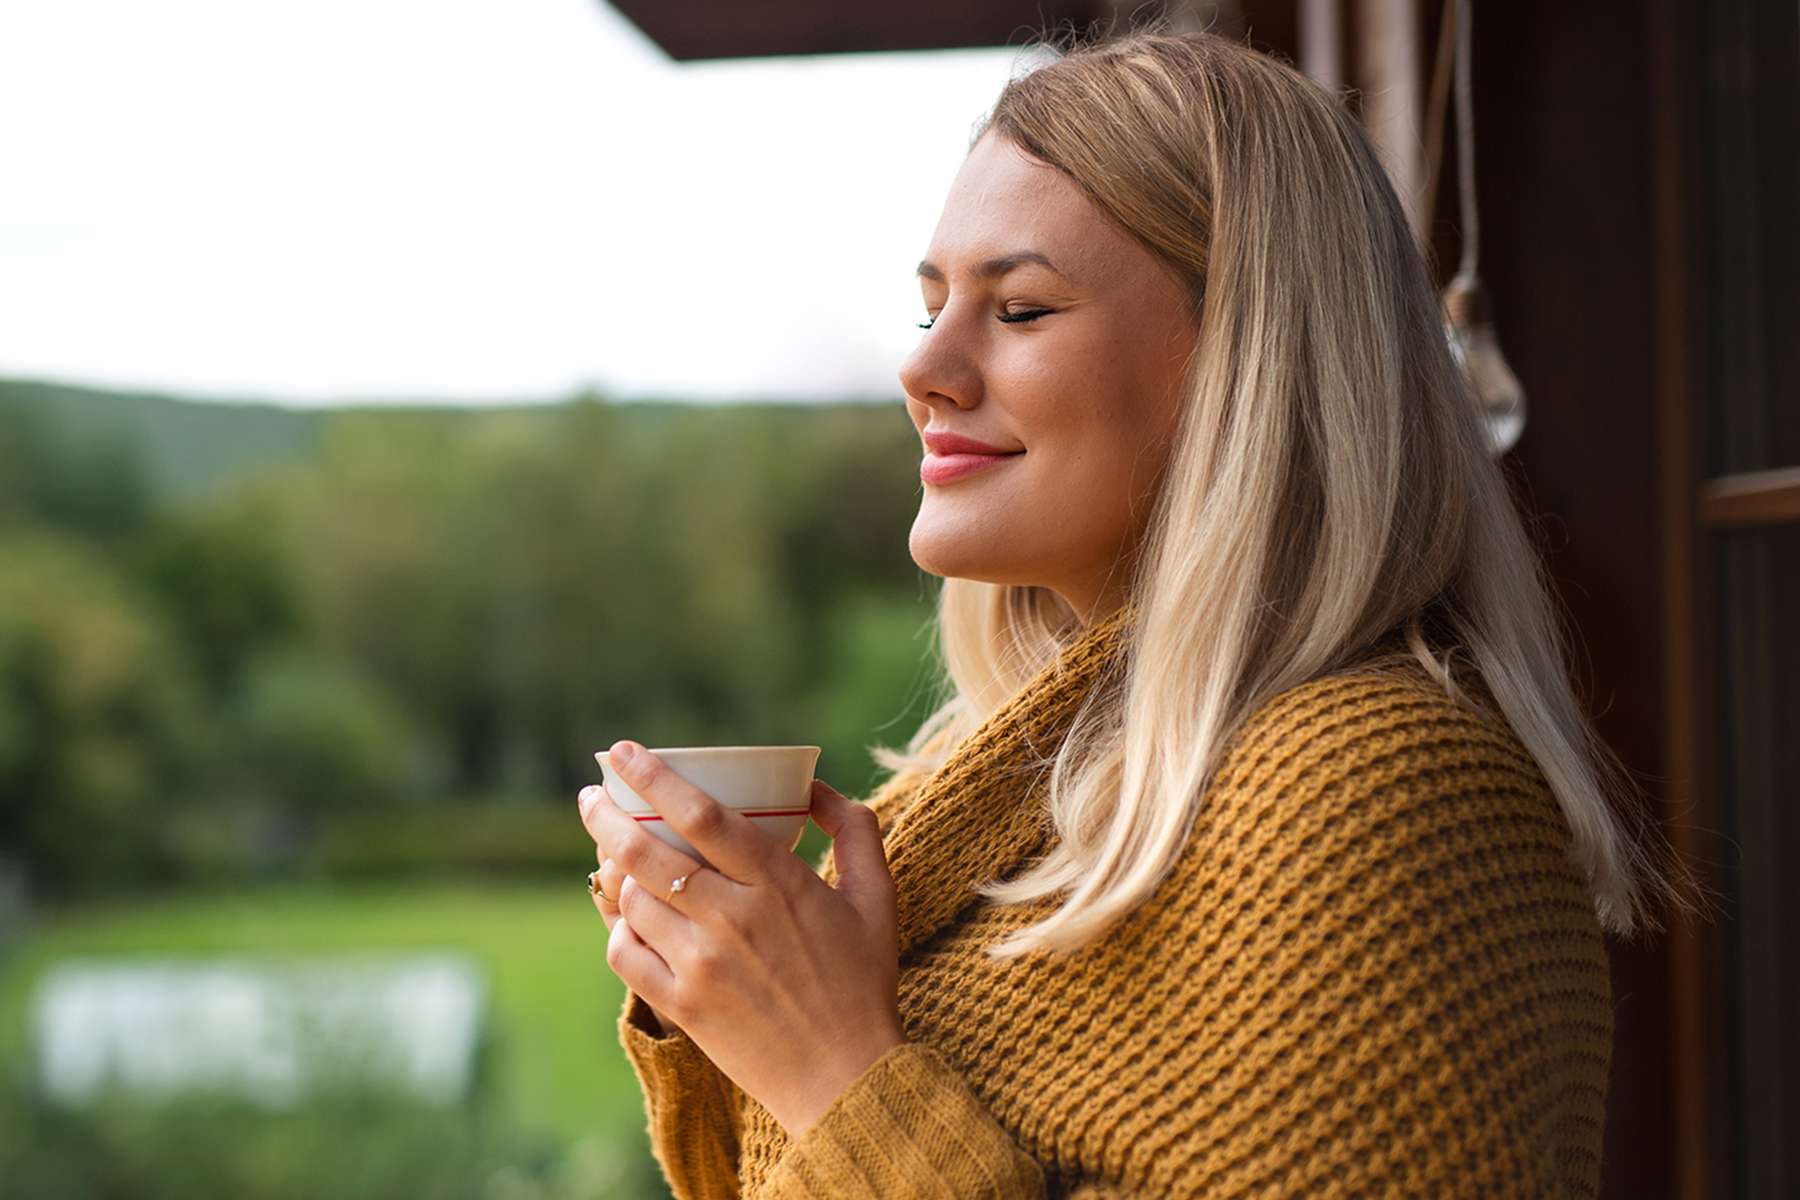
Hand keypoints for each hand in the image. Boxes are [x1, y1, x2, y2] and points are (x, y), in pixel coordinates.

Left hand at [576, 739, 906, 1137]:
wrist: (846, 1079)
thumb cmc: (863, 984)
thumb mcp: (876, 899)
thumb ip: (856, 832)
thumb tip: (817, 789)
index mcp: (779, 882)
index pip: (701, 813)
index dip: (654, 776)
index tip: (622, 752)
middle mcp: (733, 917)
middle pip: (647, 851)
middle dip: (607, 815)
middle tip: (592, 796)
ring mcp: (702, 963)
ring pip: (632, 899)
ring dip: (616, 871)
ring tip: (616, 856)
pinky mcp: (682, 1005)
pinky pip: (624, 953)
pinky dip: (619, 929)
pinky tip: (629, 918)